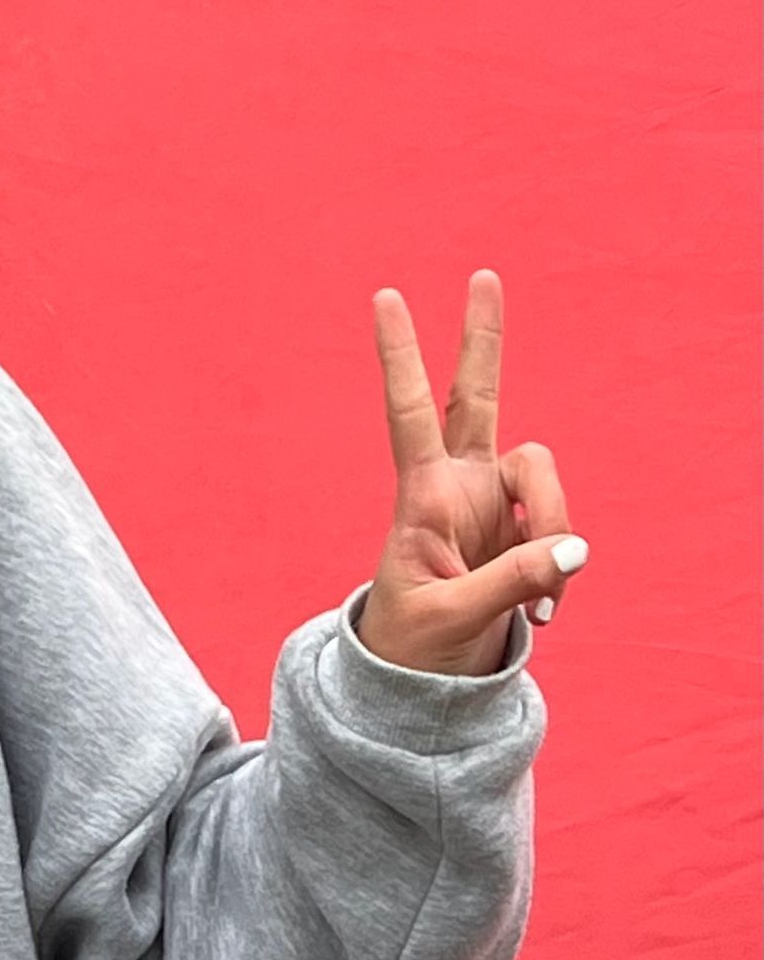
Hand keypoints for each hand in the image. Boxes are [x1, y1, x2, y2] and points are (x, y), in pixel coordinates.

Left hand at [356, 269, 586, 675]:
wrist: (423, 683)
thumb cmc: (415, 646)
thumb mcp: (453, 618)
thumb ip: (512, 581)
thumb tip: (575, 549)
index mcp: (422, 497)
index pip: (409, 414)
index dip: (401, 358)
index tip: (385, 296)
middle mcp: (460, 486)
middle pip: (478, 398)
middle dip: (483, 341)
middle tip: (483, 275)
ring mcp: (495, 505)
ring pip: (544, 472)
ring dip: (556, 527)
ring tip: (545, 600)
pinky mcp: (526, 531)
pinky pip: (563, 530)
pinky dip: (561, 570)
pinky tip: (545, 612)